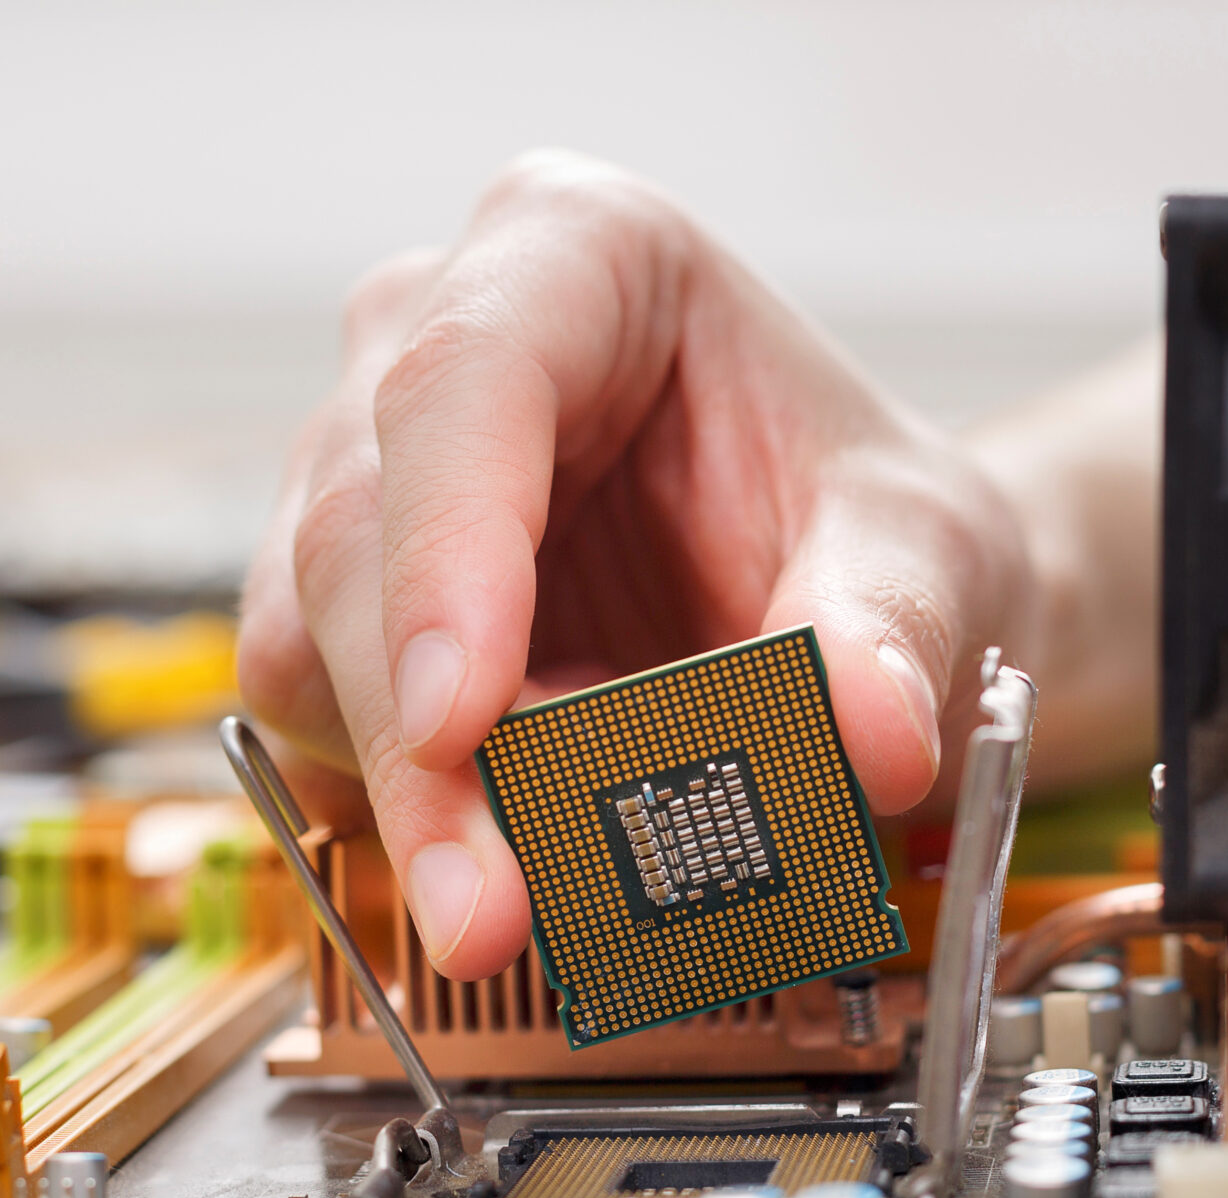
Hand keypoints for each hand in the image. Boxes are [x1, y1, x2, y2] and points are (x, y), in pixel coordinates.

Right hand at [240, 151, 1031, 980]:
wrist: (856, 592)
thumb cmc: (864, 520)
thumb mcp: (922, 550)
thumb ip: (889, 627)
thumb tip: (867, 734)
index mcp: (579, 254)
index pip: (466, 378)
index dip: (446, 555)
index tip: (464, 717)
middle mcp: (437, 340)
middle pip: (360, 530)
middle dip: (414, 738)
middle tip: (485, 904)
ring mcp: (374, 473)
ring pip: (305, 634)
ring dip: (397, 795)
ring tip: (507, 912)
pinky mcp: (350, 606)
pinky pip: (322, 716)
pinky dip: (401, 807)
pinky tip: (498, 861)